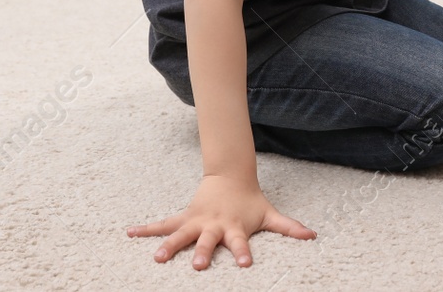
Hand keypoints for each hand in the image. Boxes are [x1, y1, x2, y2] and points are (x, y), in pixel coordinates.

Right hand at [128, 173, 314, 268]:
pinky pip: (163, 224)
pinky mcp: (184, 218)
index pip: (240, 243)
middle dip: (201, 253)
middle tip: (197, 266)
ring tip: (156, 258)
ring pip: (180, 234)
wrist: (230, 176)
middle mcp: (213, 226)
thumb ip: (289, 227)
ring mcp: (196, 221)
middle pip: (207, 241)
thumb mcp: (270, 214)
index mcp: (234, 227)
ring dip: (168, 245)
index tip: (245, 264)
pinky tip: (129, 233)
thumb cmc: (250, 202)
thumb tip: (313, 235)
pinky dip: (146, 229)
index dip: (243, 252)